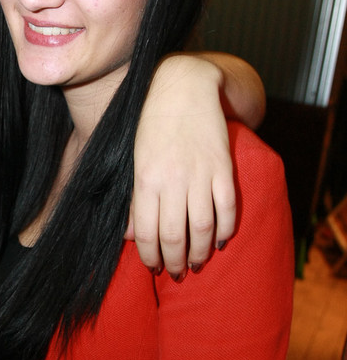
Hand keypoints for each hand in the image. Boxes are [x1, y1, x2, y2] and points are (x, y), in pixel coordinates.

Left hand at [130, 54, 236, 275]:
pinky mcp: (223, 167)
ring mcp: (200, 174)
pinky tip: (222, 240)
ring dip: (201, 252)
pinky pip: (227, 207)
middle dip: (175, 262)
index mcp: (145, 179)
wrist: (183, 86)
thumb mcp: (134, 159)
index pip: (147, 232)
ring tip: (198, 263)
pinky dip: (226, 229)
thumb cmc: (151, 123)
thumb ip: (135, 198)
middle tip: (176, 273)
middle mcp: (173, 180)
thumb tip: (132, 236)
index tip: (153, 268)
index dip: (151, 257)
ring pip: (203, 227)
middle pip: (175, 236)